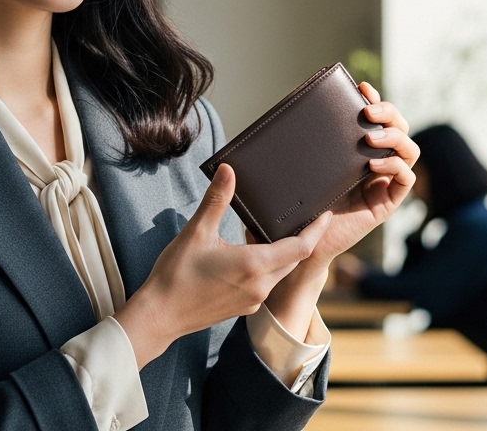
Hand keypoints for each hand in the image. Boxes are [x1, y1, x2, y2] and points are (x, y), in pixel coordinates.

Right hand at [113, 164, 331, 368]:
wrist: (160, 315)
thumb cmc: (176, 274)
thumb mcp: (197, 232)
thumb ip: (216, 200)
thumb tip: (228, 170)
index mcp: (254, 264)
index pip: (300, 247)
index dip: (316, 231)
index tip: (325, 215)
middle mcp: (260, 285)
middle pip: (294, 260)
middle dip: (303, 240)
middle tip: (306, 219)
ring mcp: (253, 299)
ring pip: (280, 273)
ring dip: (284, 255)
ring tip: (282, 234)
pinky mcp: (243, 308)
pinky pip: (266, 284)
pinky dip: (268, 268)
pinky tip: (255, 257)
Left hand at [263, 83, 417, 333]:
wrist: (296, 248)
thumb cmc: (290, 208)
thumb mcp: (292, 170)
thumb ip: (289, 145)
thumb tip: (277, 113)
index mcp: (353, 150)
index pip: (376, 118)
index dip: (375, 99)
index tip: (362, 87)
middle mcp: (373, 162)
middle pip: (399, 128)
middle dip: (389, 113)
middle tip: (368, 111)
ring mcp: (382, 182)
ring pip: (409, 150)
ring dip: (394, 137)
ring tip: (370, 137)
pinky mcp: (385, 203)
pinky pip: (405, 180)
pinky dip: (395, 166)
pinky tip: (373, 163)